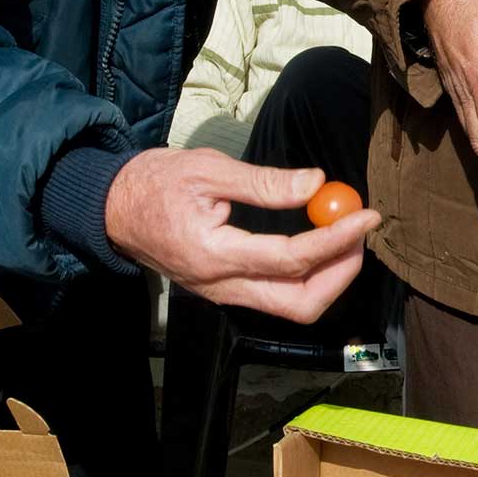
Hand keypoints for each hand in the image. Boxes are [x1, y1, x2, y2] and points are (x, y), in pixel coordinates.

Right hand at [104, 147, 378, 319]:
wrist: (110, 209)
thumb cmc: (154, 183)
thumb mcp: (207, 169)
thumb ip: (264, 182)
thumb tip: (317, 184)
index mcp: (214, 255)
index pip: (292, 259)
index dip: (337, 240)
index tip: (366, 216)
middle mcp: (220, 286)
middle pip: (299, 303)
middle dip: (340, 273)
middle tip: (359, 233)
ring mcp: (222, 294)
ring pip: (290, 307)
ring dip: (327, 279)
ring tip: (344, 237)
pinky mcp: (224, 291)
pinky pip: (276, 296)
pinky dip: (306, 277)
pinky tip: (317, 246)